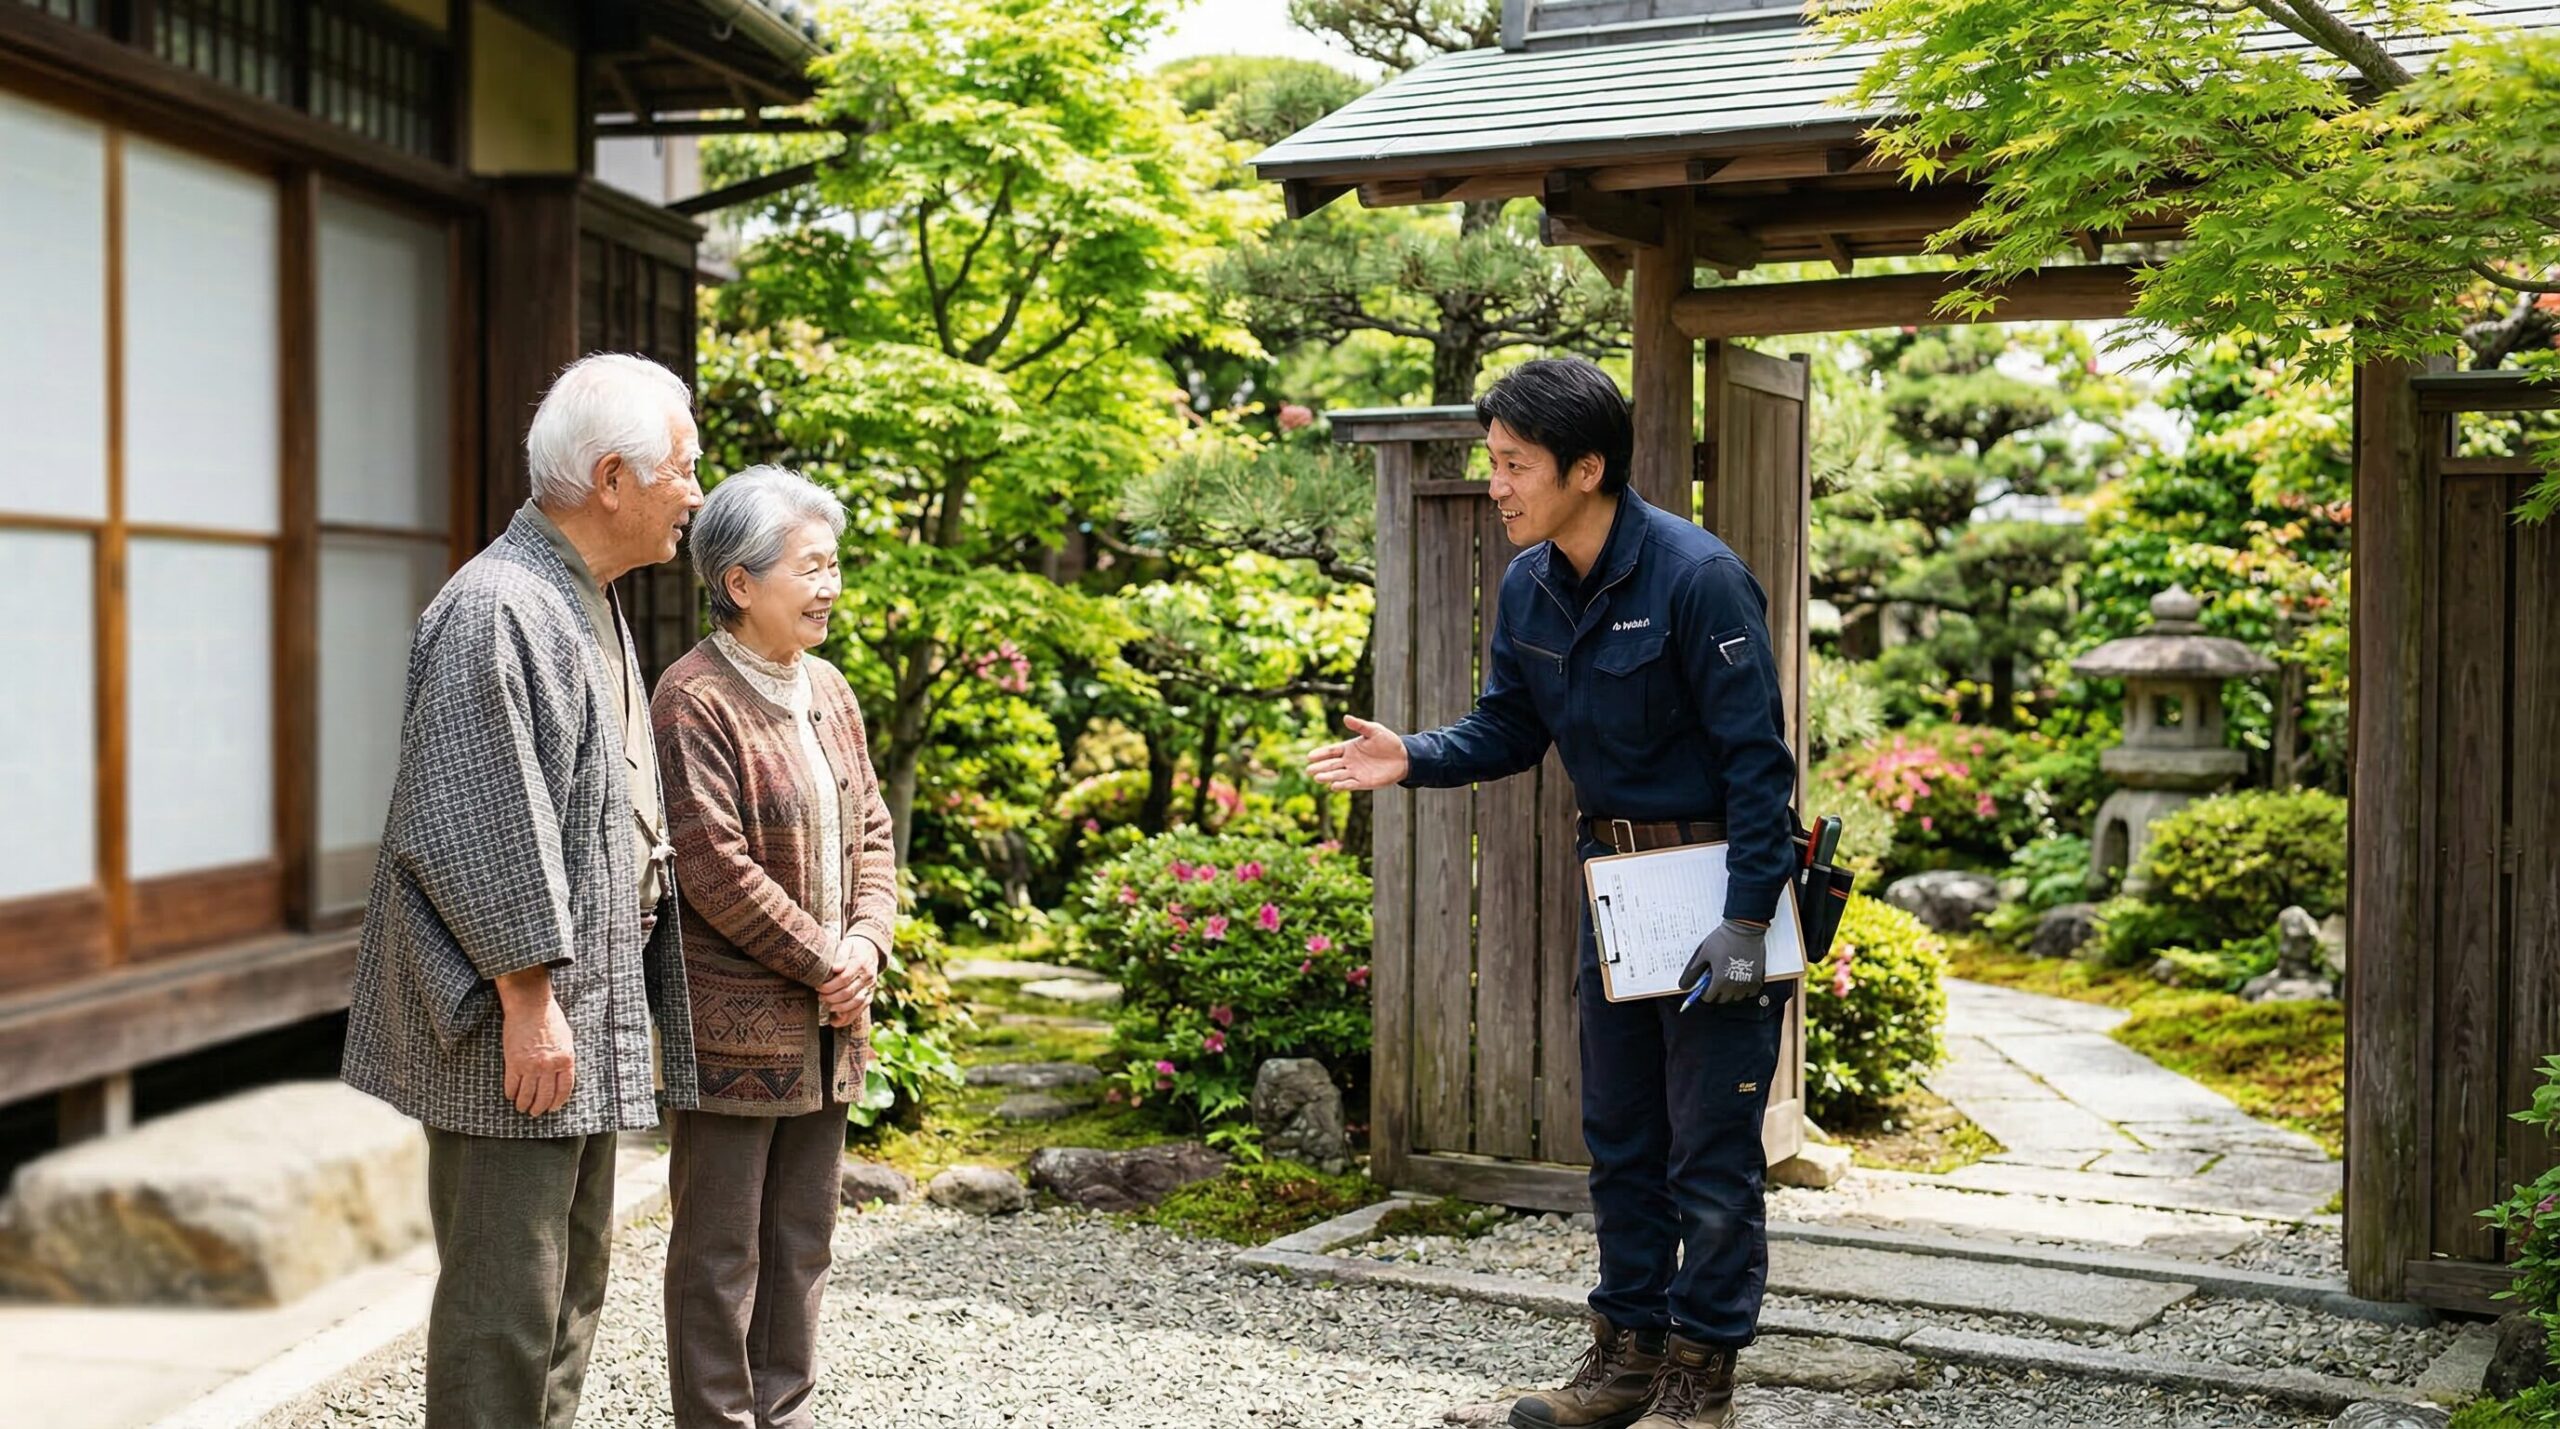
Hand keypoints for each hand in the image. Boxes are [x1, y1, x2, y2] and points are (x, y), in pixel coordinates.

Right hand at [496, 968, 575, 1116]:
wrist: (530, 1006)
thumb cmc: (550, 1019)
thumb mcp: (566, 1040)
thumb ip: (564, 1059)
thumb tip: (561, 1076)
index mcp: (566, 1060)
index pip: (564, 1090)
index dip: (557, 1102)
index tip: (553, 1108)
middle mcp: (549, 1066)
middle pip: (545, 1096)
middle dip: (539, 1108)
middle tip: (535, 1112)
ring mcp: (530, 1066)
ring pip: (527, 1094)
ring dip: (524, 1104)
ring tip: (522, 1108)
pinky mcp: (513, 1062)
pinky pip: (512, 1085)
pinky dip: (511, 1093)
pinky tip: (510, 1096)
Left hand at [818, 935, 878, 1028]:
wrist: (870, 951)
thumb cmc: (853, 949)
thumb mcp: (846, 945)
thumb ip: (841, 955)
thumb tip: (835, 968)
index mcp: (860, 963)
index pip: (844, 978)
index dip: (830, 985)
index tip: (818, 986)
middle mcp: (868, 977)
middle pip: (849, 992)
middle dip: (831, 997)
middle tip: (820, 996)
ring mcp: (870, 988)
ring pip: (855, 1003)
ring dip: (839, 1007)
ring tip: (827, 1005)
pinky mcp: (869, 996)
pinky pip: (860, 1010)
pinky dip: (847, 1018)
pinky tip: (835, 1021)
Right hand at [1307, 716, 1409, 791]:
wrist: (1404, 757)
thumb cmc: (1388, 742)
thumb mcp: (1374, 730)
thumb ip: (1360, 725)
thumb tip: (1346, 717)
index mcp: (1349, 748)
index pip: (1331, 751)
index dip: (1321, 753)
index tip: (1309, 756)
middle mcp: (1349, 761)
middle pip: (1331, 765)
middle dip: (1320, 767)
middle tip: (1308, 770)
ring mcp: (1355, 772)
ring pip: (1338, 775)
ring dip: (1328, 777)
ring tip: (1318, 778)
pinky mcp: (1363, 782)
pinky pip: (1350, 784)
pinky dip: (1342, 785)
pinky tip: (1333, 786)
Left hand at [1680, 920, 1768, 1005]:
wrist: (1744, 928)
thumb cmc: (1722, 939)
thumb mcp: (1703, 954)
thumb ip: (1693, 972)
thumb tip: (1683, 986)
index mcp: (1720, 980)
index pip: (1708, 998)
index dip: (1704, 991)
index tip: (1705, 984)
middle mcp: (1735, 985)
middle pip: (1722, 999)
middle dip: (1717, 992)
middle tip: (1716, 979)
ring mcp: (1748, 983)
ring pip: (1737, 997)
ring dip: (1731, 992)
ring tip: (1729, 977)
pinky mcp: (1758, 979)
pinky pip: (1750, 993)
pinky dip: (1745, 989)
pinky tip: (1740, 978)